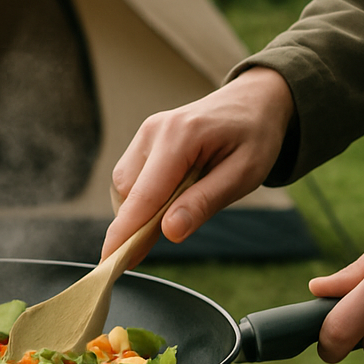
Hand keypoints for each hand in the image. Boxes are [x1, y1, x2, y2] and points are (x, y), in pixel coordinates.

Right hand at [100, 68, 295, 262]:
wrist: (255, 100)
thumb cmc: (254, 136)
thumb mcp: (244, 174)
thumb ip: (204, 203)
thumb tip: (169, 232)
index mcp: (181, 136)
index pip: (143, 195)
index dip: (124, 232)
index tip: (108, 262)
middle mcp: (154, 131)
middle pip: (129, 194)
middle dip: (139, 223)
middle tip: (171, 235)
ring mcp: (146, 134)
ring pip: (126, 188)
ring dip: (143, 209)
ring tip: (182, 206)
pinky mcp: (144, 141)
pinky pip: (132, 178)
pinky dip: (145, 197)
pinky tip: (173, 194)